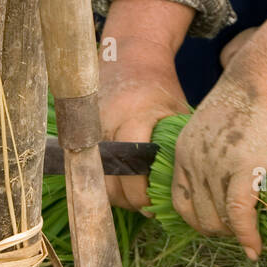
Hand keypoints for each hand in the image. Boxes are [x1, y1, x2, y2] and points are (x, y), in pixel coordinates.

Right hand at [98, 0, 192, 208]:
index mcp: (133, 116)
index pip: (132, 166)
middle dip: (129, 200)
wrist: (128, 58)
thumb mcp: (176, 111)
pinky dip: (105, 182)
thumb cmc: (160, 87)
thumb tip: (188, 188)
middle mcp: (105, 124)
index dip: (141, 192)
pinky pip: (89, 169)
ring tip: (136, 199)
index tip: (154, 204)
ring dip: (115, 195)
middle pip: (110, 179)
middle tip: (148, 208)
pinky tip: (122, 185)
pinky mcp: (79, 133)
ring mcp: (88, 129)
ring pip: (96, 179)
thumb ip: (178, 145)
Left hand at [171, 43, 266, 258]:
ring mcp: (215, 165)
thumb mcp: (219, 122)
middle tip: (238, 234)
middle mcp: (192, 160)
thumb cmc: (251, 93)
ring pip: (218, 218)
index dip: (196, 218)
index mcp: (183, 148)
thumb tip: (229, 168)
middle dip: (217, 231)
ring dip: (234, 235)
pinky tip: (255, 249)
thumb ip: (215, 147)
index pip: (179, 199)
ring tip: (249, 241)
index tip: (216, 225)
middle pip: (196, 215)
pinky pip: (239, 214)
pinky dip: (247, 236)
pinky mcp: (242, 168)